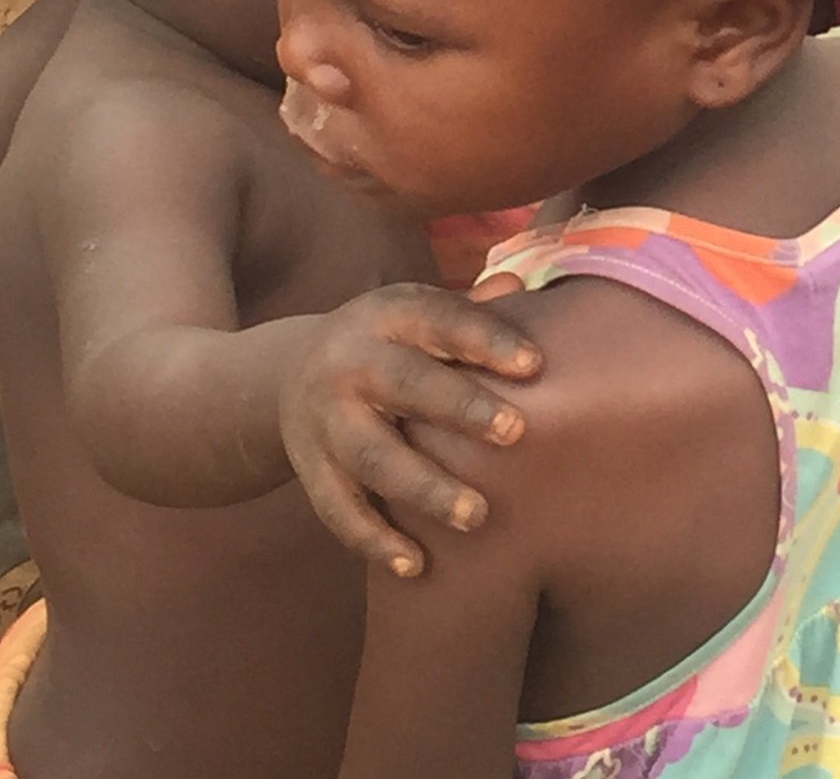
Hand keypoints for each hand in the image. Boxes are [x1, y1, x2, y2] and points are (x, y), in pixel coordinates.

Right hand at [279, 284, 540, 577]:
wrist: (291, 372)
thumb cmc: (392, 342)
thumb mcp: (420, 311)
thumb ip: (471, 306)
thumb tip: (521, 287)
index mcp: (388, 316)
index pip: (441, 321)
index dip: (486, 340)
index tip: (534, 364)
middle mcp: (351, 364)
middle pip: (406, 385)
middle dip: (460, 408)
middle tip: (516, 432)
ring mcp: (326, 421)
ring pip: (374, 458)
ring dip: (425, 489)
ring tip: (477, 515)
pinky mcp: (311, 470)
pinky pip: (339, 510)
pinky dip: (374, 541)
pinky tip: (415, 565)